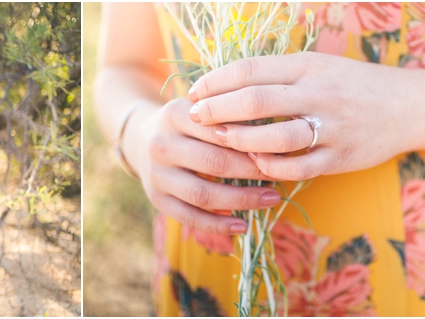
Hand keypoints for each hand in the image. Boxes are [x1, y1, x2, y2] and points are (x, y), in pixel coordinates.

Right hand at [124, 98, 280, 235]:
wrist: (143, 138)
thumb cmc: (188, 124)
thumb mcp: (202, 110)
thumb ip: (230, 118)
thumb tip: (277, 138)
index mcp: (174, 115)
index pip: (219, 129)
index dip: (252, 140)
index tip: (279, 148)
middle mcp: (161, 145)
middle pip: (213, 162)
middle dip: (252, 171)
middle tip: (281, 174)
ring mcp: (156, 174)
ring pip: (203, 194)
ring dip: (241, 200)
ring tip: (270, 200)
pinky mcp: (156, 199)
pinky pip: (189, 217)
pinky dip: (218, 226)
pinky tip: (242, 226)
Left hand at [188, 52, 420, 180]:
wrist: (408, 106)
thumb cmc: (350, 85)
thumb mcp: (315, 67)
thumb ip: (275, 74)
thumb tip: (222, 84)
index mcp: (307, 66)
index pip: (250, 70)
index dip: (216, 82)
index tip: (195, 92)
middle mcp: (318, 94)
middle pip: (256, 101)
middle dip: (218, 110)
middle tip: (195, 117)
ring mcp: (331, 127)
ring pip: (276, 137)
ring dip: (241, 140)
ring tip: (219, 139)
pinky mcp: (340, 157)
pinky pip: (298, 167)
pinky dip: (271, 167)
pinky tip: (255, 163)